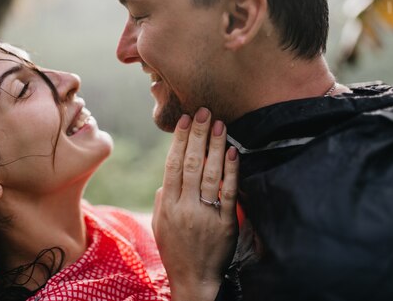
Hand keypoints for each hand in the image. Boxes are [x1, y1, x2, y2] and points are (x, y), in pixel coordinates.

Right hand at [152, 108, 238, 300]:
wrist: (194, 280)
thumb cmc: (175, 251)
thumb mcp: (160, 225)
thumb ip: (162, 199)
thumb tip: (168, 178)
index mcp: (168, 205)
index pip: (172, 164)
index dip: (179, 140)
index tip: (185, 120)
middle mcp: (185, 206)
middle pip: (191, 163)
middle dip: (198, 135)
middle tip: (204, 112)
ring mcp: (205, 214)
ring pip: (209, 173)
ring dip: (215, 146)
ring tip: (219, 124)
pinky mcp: (225, 223)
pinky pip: (228, 192)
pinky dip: (231, 170)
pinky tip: (233, 152)